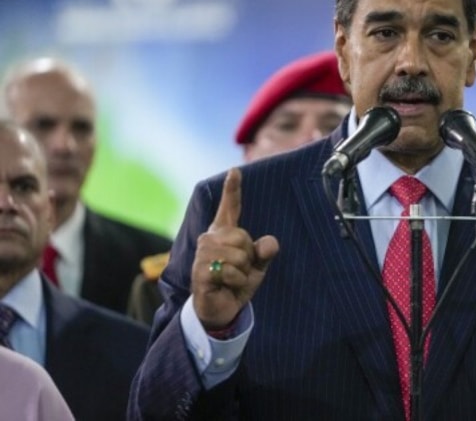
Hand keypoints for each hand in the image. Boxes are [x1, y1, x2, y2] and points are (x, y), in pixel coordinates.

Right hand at [192, 168, 278, 329]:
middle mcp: (210, 239)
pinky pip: (231, 272)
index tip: (235, 171)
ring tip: (232, 279)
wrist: (221, 309)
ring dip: (242, 273)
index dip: (232, 189)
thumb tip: (270, 243)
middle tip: (238, 271)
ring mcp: (202, 254)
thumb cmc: (237, 283)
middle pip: (243, 237)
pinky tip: (226, 287)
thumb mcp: (257, 267)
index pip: (230, 208)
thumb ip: (265, 252)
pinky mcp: (200, 271)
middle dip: (249, 258)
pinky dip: (237, 282)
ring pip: (239, 256)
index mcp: (224, 233)